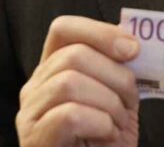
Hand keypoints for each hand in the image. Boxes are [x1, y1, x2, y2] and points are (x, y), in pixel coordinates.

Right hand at [16, 16, 140, 146]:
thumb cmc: (105, 145)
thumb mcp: (117, 101)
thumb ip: (119, 70)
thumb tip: (134, 41)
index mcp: (53, 71)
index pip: (63, 29)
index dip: (100, 32)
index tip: (133, 50)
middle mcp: (34, 89)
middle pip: (74, 55)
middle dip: (115, 77)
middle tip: (129, 105)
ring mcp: (29, 116)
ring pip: (70, 82)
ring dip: (108, 103)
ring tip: (117, 126)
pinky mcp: (35, 141)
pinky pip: (68, 115)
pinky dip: (98, 123)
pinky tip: (105, 137)